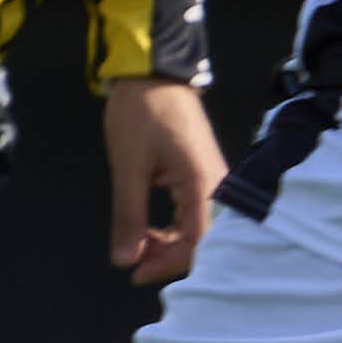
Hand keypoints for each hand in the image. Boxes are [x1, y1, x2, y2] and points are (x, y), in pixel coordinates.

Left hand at [103, 79, 228, 286]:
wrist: (153, 69)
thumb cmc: (141, 113)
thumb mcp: (128, 166)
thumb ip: (128, 215)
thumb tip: (124, 260)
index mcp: (204, 185)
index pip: (198, 243)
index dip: (168, 264)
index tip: (135, 273)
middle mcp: (216, 187)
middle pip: (202, 240)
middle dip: (167, 257)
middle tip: (131, 261)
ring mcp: (211, 180)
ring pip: (197, 229)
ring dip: (168, 244)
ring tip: (136, 245)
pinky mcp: (201, 175)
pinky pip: (193, 214)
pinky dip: (171, 228)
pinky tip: (149, 229)